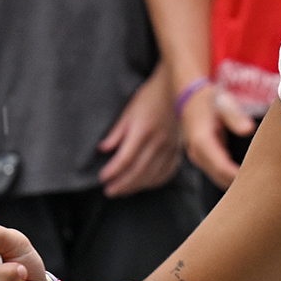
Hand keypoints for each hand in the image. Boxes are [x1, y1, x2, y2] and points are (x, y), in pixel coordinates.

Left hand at [99, 70, 182, 196]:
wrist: (176, 89)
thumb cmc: (149, 97)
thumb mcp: (128, 110)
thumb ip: (116, 131)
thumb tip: (103, 149)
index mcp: (143, 130)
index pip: (126, 157)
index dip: (113, 170)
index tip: (102, 177)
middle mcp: (158, 141)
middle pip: (138, 170)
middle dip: (122, 184)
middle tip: (109, 191)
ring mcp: (170, 147)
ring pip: (152, 175)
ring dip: (136, 186)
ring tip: (122, 192)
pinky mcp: (178, 150)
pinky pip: (167, 172)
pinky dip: (154, 182)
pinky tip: (144, 185)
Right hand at [182, 84, 254, 189]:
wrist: (191, 97)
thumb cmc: (211, 99)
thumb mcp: (224, 103)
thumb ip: (235, 116)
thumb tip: (248, 130)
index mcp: (202, 141)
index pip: (221, 167)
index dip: (239, 176)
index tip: (259, 178)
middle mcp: (197, 153)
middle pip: (220, 178)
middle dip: (240, 182)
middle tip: (264, 182)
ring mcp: (199, 158)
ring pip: (218, 178)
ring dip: (235, 181)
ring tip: (258, 179)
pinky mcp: (203, 159)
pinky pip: (218, 173)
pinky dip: (231, 176)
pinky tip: (248, 173)